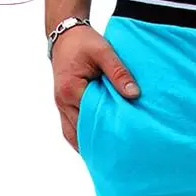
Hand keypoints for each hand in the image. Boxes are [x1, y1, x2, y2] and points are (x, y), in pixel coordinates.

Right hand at [51, 25, 139, 150]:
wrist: (64, 35)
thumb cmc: (84, 42)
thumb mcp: (103, 51)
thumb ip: (119, 72)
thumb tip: (134, 94)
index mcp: (71, 90)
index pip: (91, 118)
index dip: (107, 132)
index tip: (123, 146)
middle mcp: (63, 102)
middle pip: (81, 132)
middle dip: (98, 146)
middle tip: (118, 161)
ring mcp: (61, 106)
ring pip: (74, 135)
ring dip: (89, 146)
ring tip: (107, 161)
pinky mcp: (64, 107)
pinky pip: (71, 130)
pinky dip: (83, 140)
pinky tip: (97, 148)